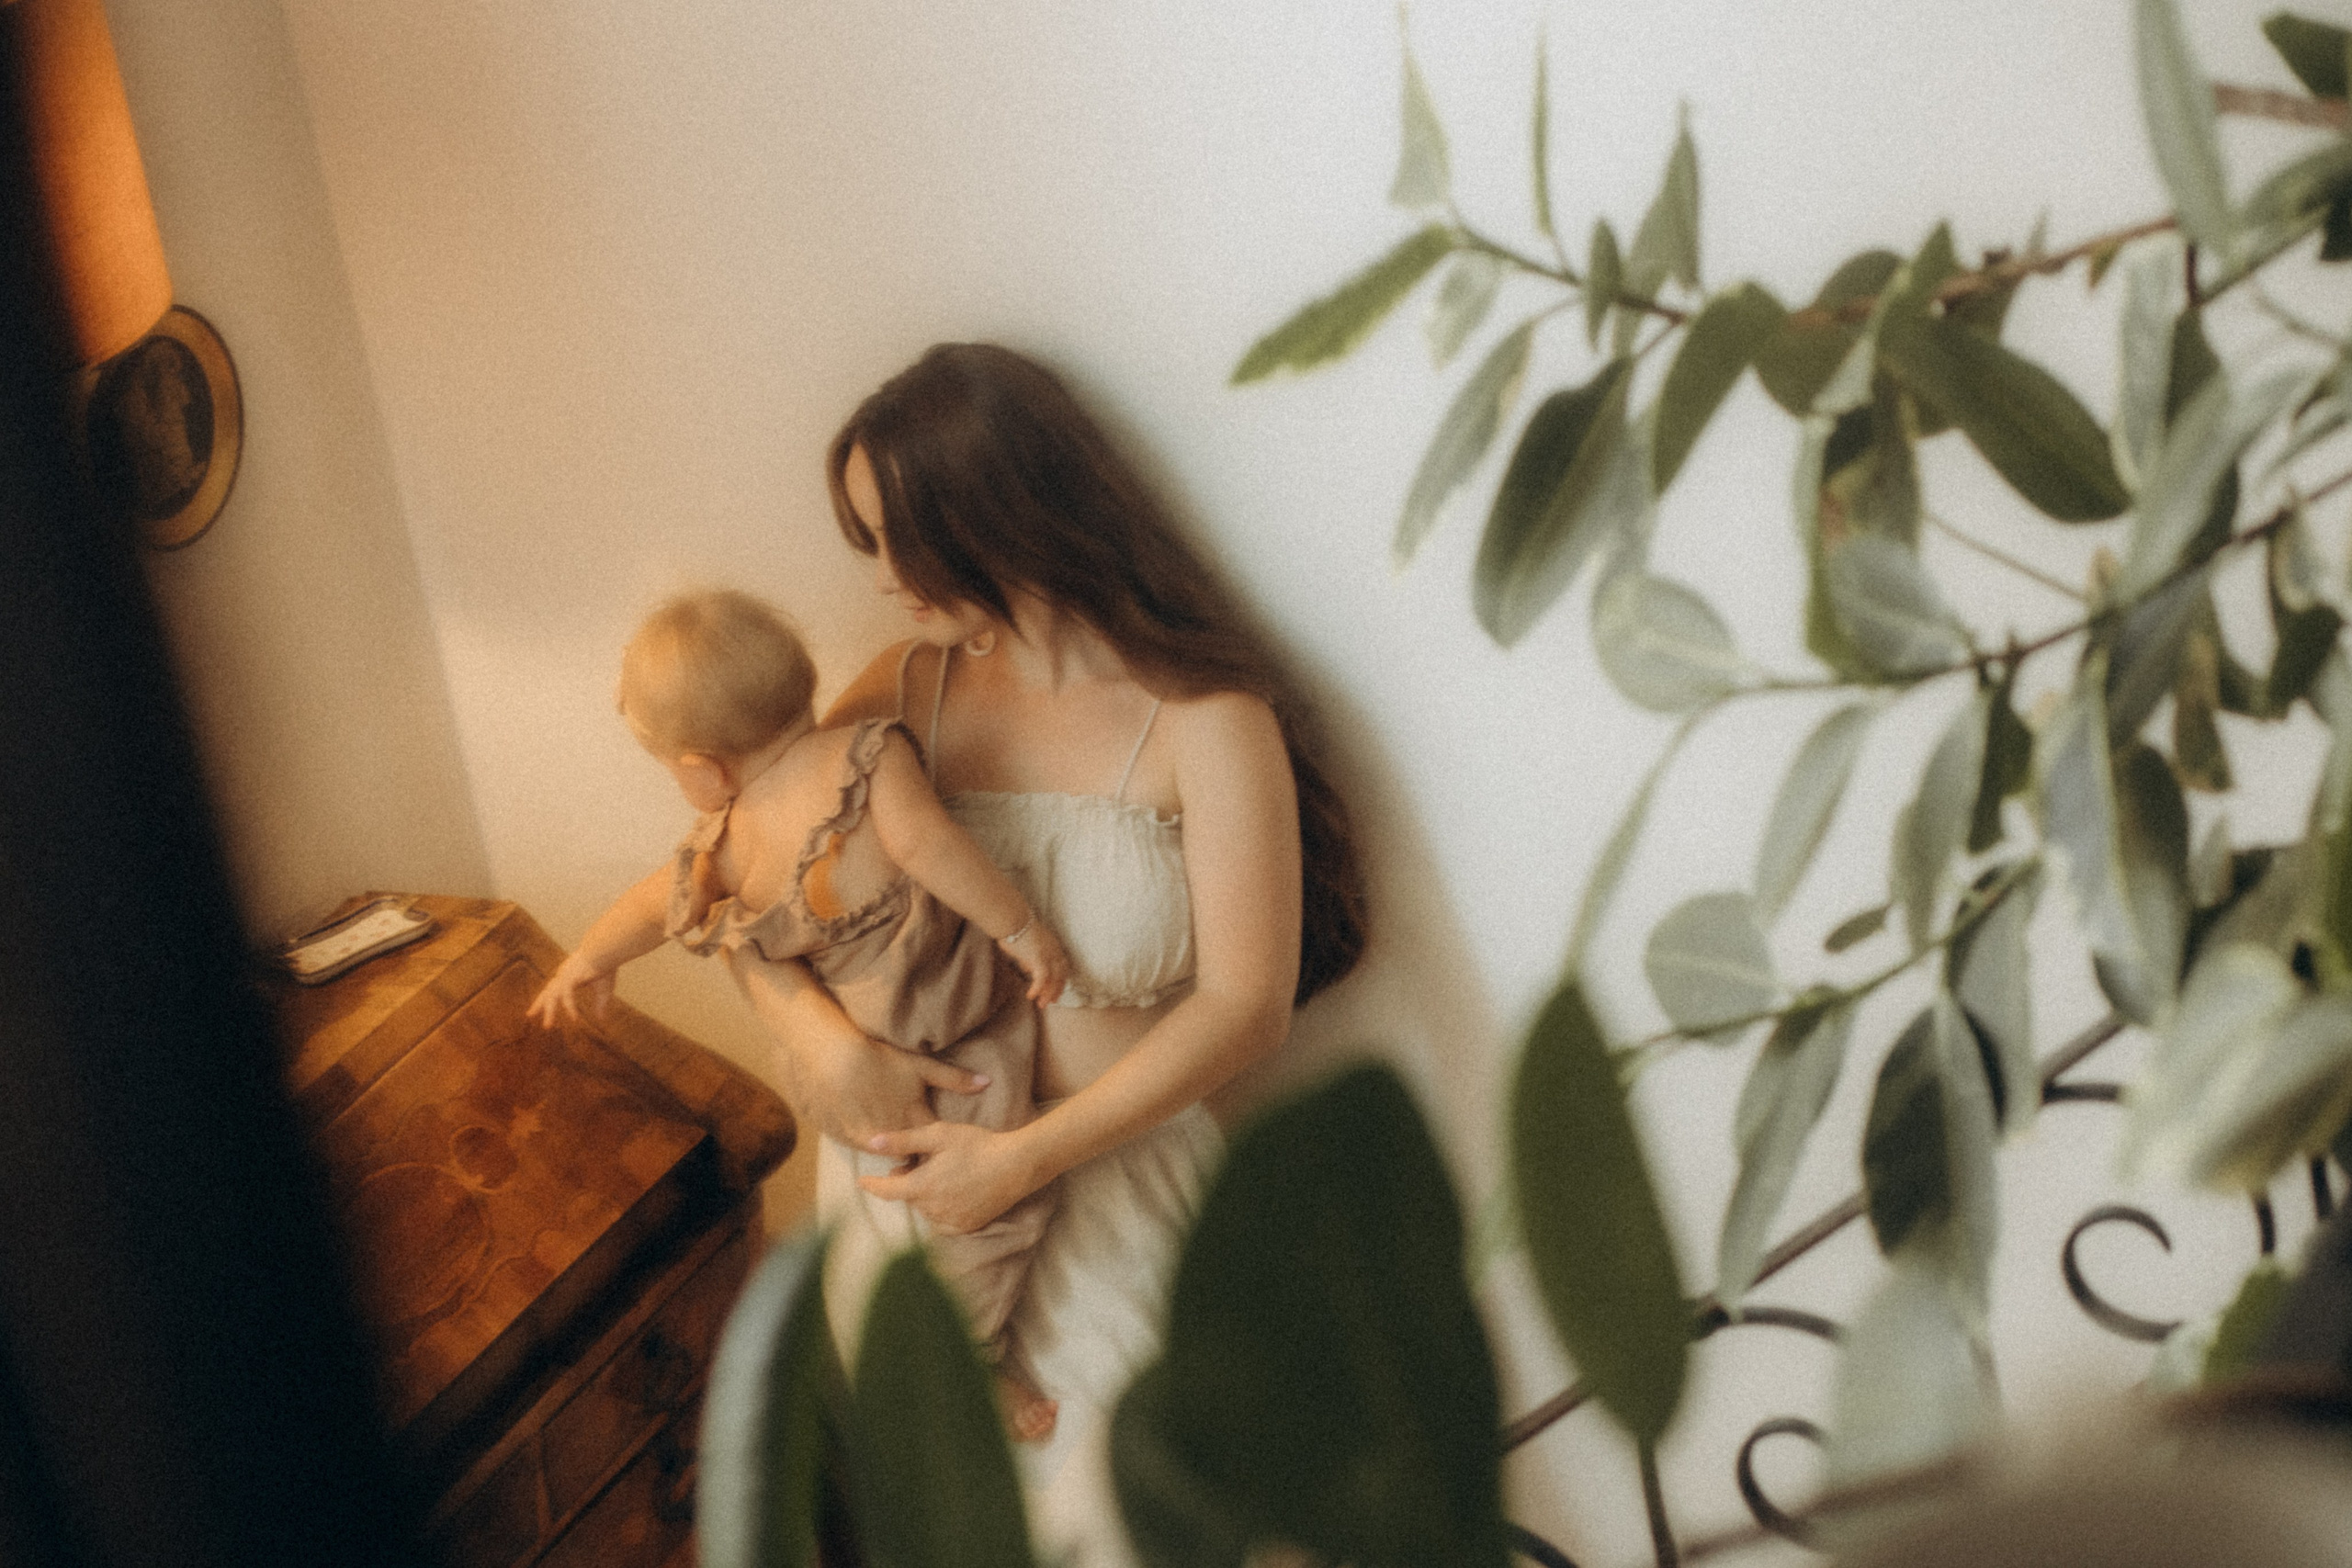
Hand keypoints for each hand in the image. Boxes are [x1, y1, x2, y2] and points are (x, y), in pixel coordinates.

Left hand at [527, 953, 614, 1028]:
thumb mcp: (604, 989)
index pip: (553, 989)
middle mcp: (564, 975)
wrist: (607, 949)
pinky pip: (566, 995)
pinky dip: (569, 1007)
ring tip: (547, 1027)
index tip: (537, 1007)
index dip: (545, 999)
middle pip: (548, 992)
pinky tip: (574, 1019)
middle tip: (529, 1015)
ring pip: (552, 996)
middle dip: (539, 1004)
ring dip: (549, 1012)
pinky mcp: (570, 977)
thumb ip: (600, 1004)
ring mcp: (565, 976)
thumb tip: (601, 1019)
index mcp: (569, 976)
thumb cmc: (606, 965)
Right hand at [787, 1022, 989, 1147]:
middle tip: (929, 1156)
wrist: (834, 1060)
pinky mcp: (851, 1140)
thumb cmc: (881, 1059)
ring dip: (897, 1155)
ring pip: (891, 1158)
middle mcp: (897, 1135)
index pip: (938, 1149)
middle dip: (922, 1159)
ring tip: (902, 1151)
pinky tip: (877, 1138)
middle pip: (916, 1159)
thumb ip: (954, 1078)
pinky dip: (875, 1148)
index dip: (942, 1152)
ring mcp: (873, 1141)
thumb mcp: (920, 1066)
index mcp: (917, 1119)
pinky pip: (869, 1152)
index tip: (947, 1152)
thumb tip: (988, 1082)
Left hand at [857, 1120, 1040, 1233]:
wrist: (1016, 1166)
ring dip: (926, 1195)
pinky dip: (941, 1208)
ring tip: (944, 1174)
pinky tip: (955, 1191)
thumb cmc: (976, 1145)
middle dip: (908, 1182)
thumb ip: (903, 1141)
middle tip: (921, 1163)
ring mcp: (949, 1221)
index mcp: (922, 1186)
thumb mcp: (939, 1135)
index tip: (861, 1181)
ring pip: (925, 1209)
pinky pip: (942, 1220)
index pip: (886, 1191)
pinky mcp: (965, 1227)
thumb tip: (872, 1142)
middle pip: (908, 1197)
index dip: (872, 1185)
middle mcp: (932, 1209)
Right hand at [999, 917, 1070, 1004]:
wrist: (1010, 918)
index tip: (1056, 989)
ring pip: (1054, 979)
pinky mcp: (1038, 958)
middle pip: (1061, 973)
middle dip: (1057, 989)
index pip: (1062, 965)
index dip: (1060, 978)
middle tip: (1052, 1002)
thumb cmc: (1013, 927)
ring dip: (1048, 993)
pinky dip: (1038, 989)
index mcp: (1052, 944)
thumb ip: (1028, 955)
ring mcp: (1048, 953)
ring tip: (1042, 1004)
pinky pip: (1041, 978)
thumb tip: (1027, 967)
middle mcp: (1054, 949)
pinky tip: (1030, 996)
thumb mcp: (1025, 943)